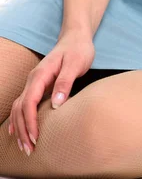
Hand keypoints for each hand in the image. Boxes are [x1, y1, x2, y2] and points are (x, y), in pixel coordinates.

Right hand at [8, 29, 94, 154]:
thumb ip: (65, 82)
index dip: (30, 121)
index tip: (35, 137)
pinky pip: (25, 104)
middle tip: (30, 149)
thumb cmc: (78, 50)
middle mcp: (33, 80)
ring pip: (20, 108)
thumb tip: (56, 104)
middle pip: (21, 108)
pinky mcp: (40, 85)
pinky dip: (21, 118)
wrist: (76, 37)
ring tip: (25, 145)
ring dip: (21, 127)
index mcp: (40, 75)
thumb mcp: (75, 64)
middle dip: (23, 129)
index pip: (29, 102)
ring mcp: (35, 82)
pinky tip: (19, 130)